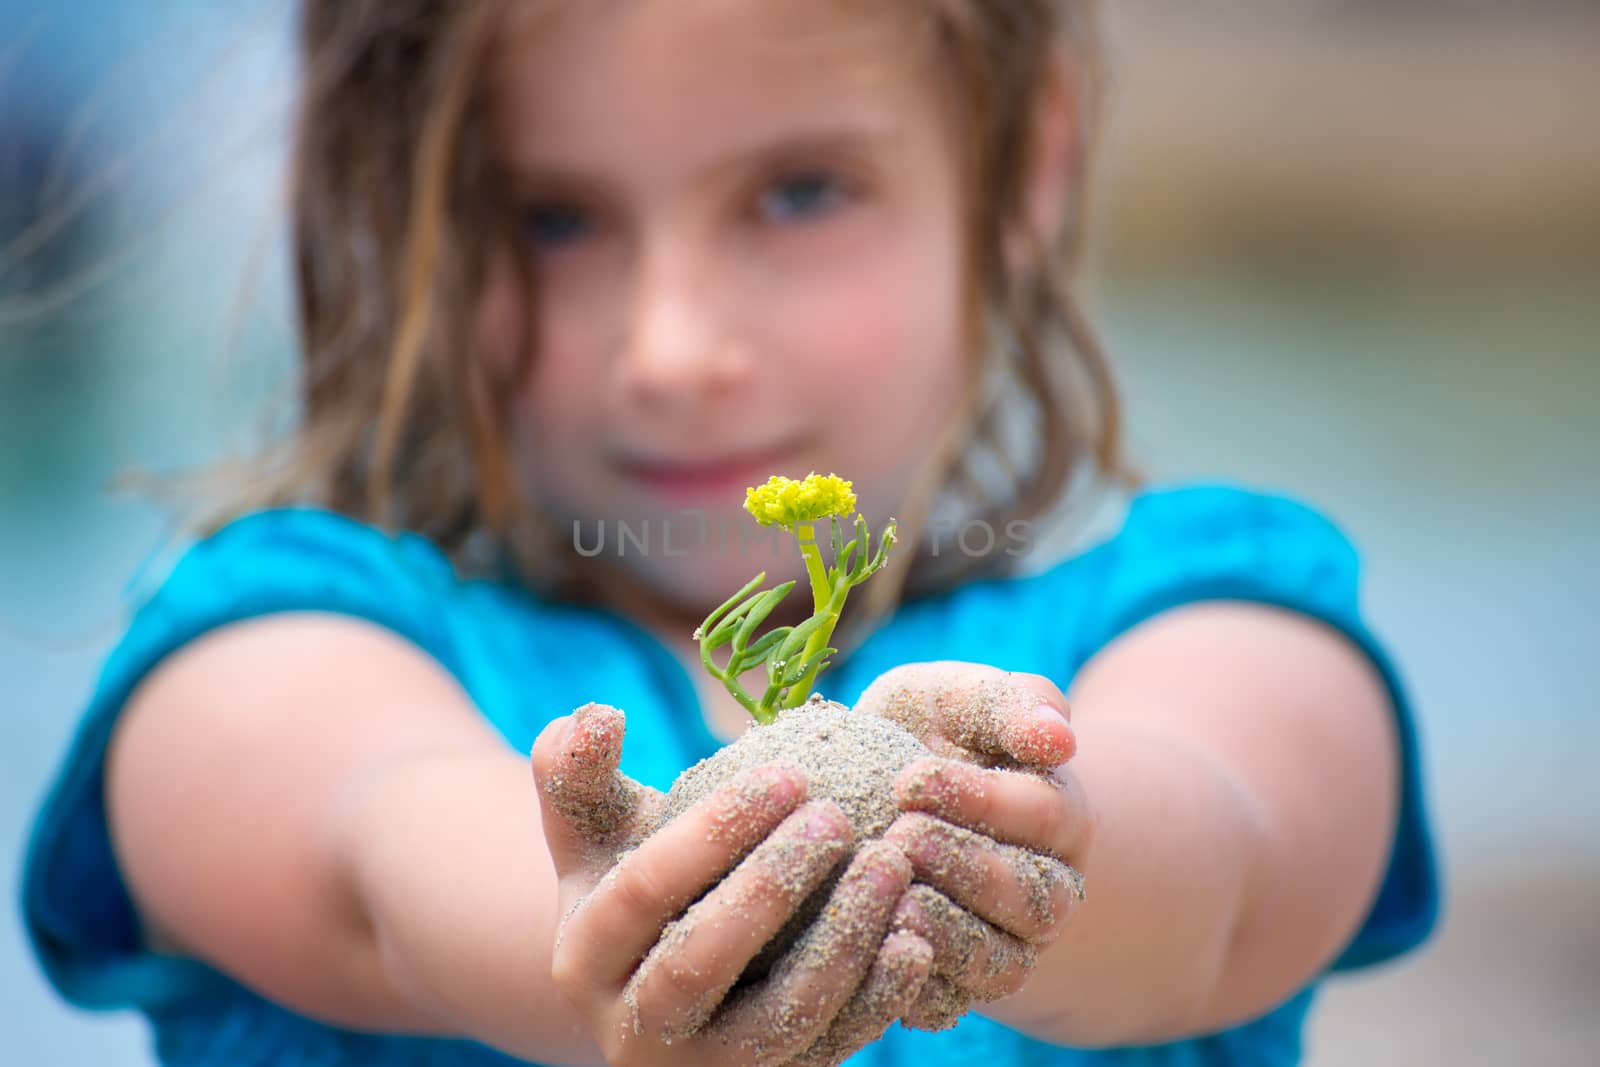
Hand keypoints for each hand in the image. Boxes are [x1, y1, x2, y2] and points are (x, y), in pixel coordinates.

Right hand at [531, 702, 934, 1066]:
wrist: (667, 986)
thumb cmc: (637, 877)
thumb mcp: (597, 832)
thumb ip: (576, 771)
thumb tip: (594, 717)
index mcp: (584, 959)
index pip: (642, 894)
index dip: (713, 833)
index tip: (787, 775)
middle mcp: (634, 1030)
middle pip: (700, 961)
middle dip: (772, 884)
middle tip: (838, 817)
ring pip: (777, 1019)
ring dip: (843, 941)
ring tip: (893, 864)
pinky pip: (832, 1050)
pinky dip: (878, 999)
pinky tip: (919, 938)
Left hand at [854, 663, 1092, 1029]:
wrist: (884, 796)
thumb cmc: (926, 733)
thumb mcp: (955, 699)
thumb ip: (1005, 703)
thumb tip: (1060, 736)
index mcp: (1058, 815)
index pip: (1041, 813)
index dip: (980, 799)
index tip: (910, 777)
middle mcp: (1045, 889)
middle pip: (1031, 897)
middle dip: (964, 867)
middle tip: (898, 835)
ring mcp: (1006, 945)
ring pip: (999, 961)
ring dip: (946, 933)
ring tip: (890, 900)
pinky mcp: (957, 987)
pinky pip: (947, 1002)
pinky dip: (912, 984)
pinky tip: (868, 950)